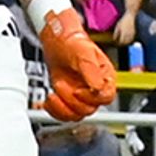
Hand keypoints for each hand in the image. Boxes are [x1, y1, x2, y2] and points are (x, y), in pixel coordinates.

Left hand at [39, 8, 117, 122]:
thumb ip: (91, 70)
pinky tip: (49, 102)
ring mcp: (81, 95)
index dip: (91, 98)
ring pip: (76, 114)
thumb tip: (97, 88)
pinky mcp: (68, 99)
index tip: (78, 90)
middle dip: (71, 99)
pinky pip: (64, 114)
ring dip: (62, 106)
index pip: (106, 97)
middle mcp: (95, 88)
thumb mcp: (83, 52)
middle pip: (89, 108)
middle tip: (61, 84)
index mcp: (105, 77)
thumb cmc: (72, 42)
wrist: (56, 40)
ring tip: (54, 92)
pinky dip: (54, 111)